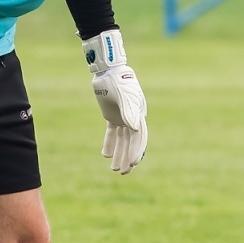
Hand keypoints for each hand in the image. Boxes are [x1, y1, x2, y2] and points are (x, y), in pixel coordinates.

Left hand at [81, 29, 146, 173]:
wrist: (107, 70)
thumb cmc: (116, 80)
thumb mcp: (122, 95)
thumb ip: (128, 111)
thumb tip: (135, 128)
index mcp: (137, 113)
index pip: (138, 137)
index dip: (136, 151)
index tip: (133, 164)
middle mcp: (132, 117)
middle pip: (131, 141)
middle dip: (127, 157)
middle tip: (123, 172)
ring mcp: (122, 117)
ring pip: (121, 139)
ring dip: (119, 153)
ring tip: (114, 168)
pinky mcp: (112, 115)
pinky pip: (112, 132)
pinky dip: (109, 143)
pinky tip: (105, 154)